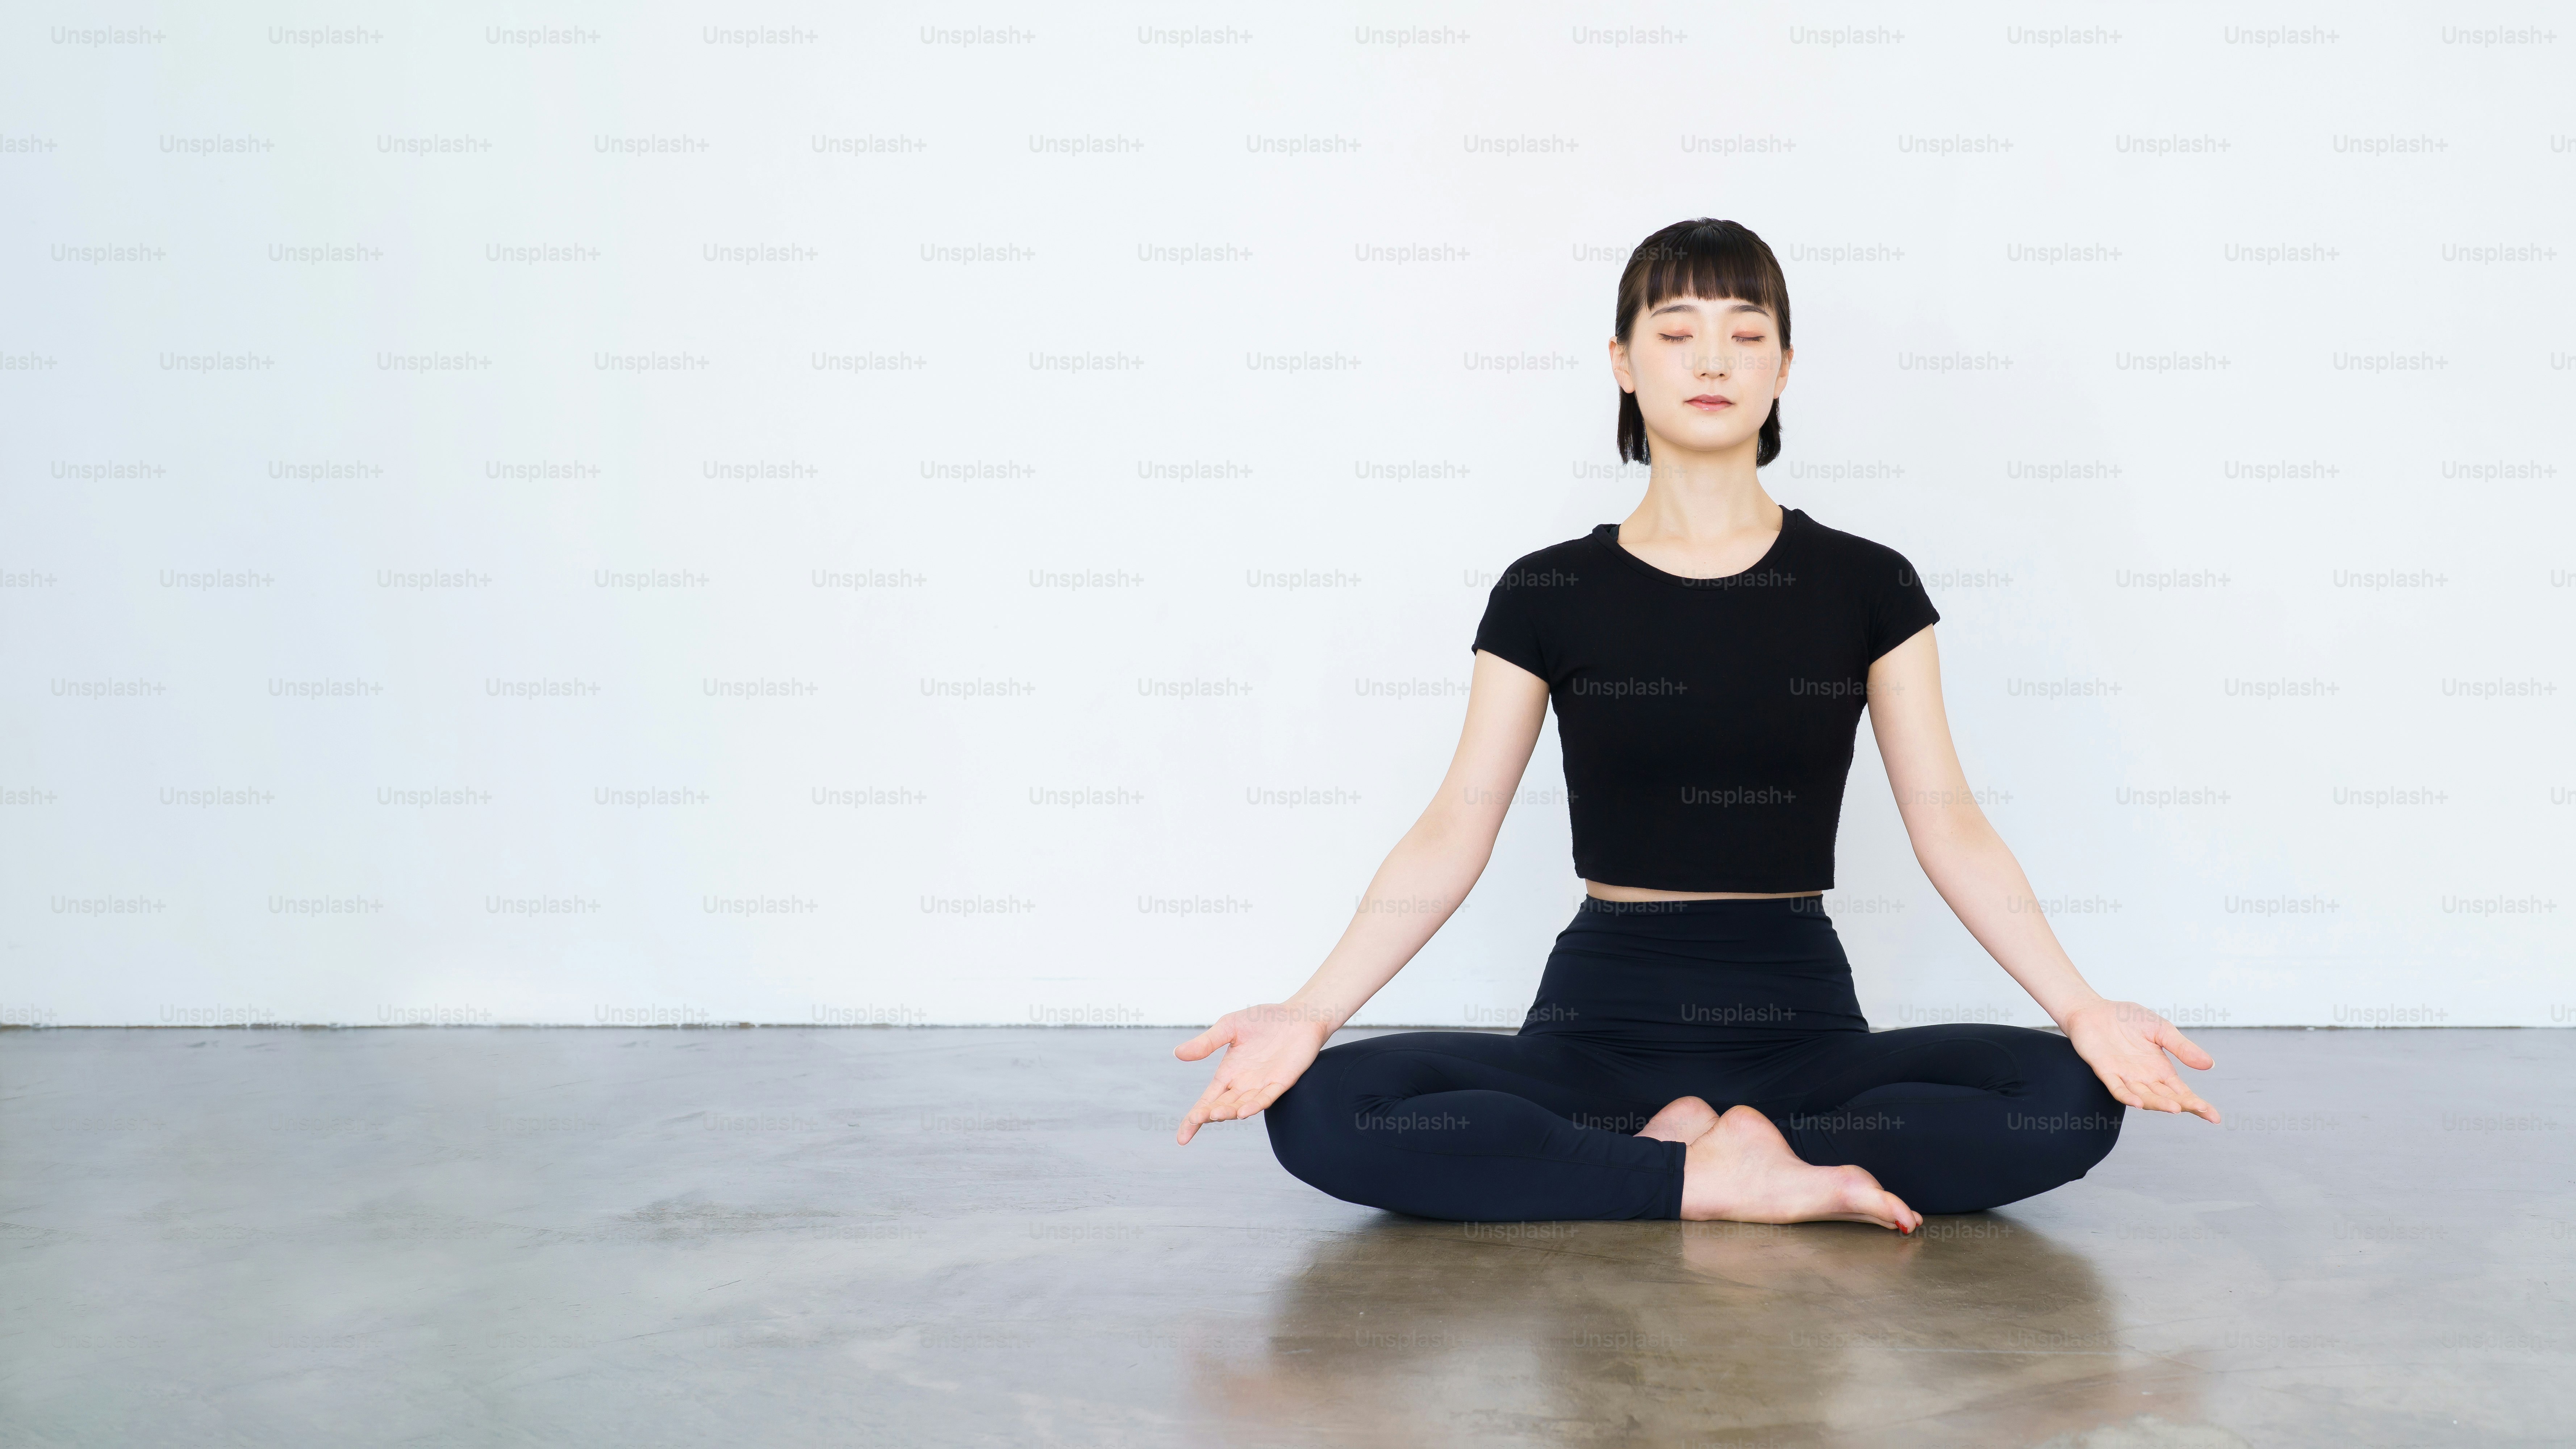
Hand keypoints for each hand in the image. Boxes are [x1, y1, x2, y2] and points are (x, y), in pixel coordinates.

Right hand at [1173, 1004, 1331, 1143]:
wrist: (1298, 1015)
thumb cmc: (1264, 1020)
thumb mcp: (1229, 1026)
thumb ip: (1207, 1042)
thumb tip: (1177, 1053)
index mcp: (1228, 1074)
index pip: (1206, 1101)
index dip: (1194, 1119)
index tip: (1181, 1138)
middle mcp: (1243, 1085)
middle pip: (1221, 1107)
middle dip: (1208, 1115)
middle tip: (1196, 1119)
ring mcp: (1262, 1085)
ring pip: (1242, 1105)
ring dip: (1228, 1112)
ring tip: (1214, 1115)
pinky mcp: (1282, 1082)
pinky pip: (1266, 1097)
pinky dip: (1255, 1105)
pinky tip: (1244, 1111)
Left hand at [2061, 1000, 2220, 1123]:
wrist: (2094, 1010)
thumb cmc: (2127, 1019)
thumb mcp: (2161, 1029)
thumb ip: (2182, 1047)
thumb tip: (2209, 1064)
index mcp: (2160, 1070)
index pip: (2182, 1092)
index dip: (2198, 1105)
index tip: (2214, 1117)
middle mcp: (2144, 1078)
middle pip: (2167, 1098)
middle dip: (2185, 1105)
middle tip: (2202, 1110)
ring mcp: (2125, 1076)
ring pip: (2144, 1097)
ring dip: (2159, 1104)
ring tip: (2176, 1108)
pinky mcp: (2105, 1071)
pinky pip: (2117, 1088)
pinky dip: (2127, 1096)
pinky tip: (2137, 1102)